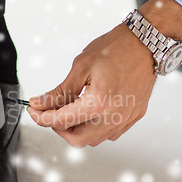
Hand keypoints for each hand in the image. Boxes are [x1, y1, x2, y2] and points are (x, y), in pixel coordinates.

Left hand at [28, 0, 181, 146]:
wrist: (147, 41)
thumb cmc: (117, 48)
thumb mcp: (81, 67)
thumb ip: (60, 91)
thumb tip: (40, 103)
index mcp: (99, 103)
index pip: (62, 121)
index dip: (42, 118)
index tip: (34, 111)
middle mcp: (115, 115)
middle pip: (77, 140)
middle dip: (59, 129)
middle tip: (51, 113)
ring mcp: (126, 118)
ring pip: (94, 140)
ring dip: (78, 129)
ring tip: (71, 110)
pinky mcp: (134, 116)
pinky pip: (110, 133)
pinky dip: (95, 128)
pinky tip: (90, 112)